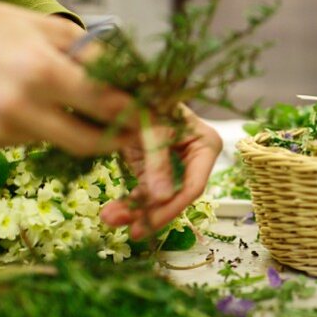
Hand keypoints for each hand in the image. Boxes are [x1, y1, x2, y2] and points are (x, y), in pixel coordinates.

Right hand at [0, 0, 134, 154]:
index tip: (153, 117)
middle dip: (115, 139)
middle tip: (132, 132)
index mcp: (41, 70)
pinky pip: (29, 141)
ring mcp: (1, 129)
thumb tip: (130, 80)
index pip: (104, 104)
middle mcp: (21, 106)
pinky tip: (19, 100)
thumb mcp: (45, 27)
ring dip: (70, 126)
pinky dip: (38, 126)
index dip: (134, 114)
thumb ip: (89, 56)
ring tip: (54, 95)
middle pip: (87, 142)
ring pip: (57, 140)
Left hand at [99, 106, 221, 239]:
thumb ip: (158, 164)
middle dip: (150, 213)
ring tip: (111, 218)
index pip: (192, 186)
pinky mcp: (152, 166)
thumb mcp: (153, 129)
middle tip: (130, 230)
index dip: (172, 207)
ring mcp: (171, 164)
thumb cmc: (146, 97)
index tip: (149, 224)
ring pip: (157, 197)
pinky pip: (144, 191)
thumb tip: (161, 198)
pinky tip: (113, 211)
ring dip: (135, 210)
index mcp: (205, 145)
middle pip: (175, 195)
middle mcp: (193, 158)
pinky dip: (129, 201)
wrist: (121, 85)